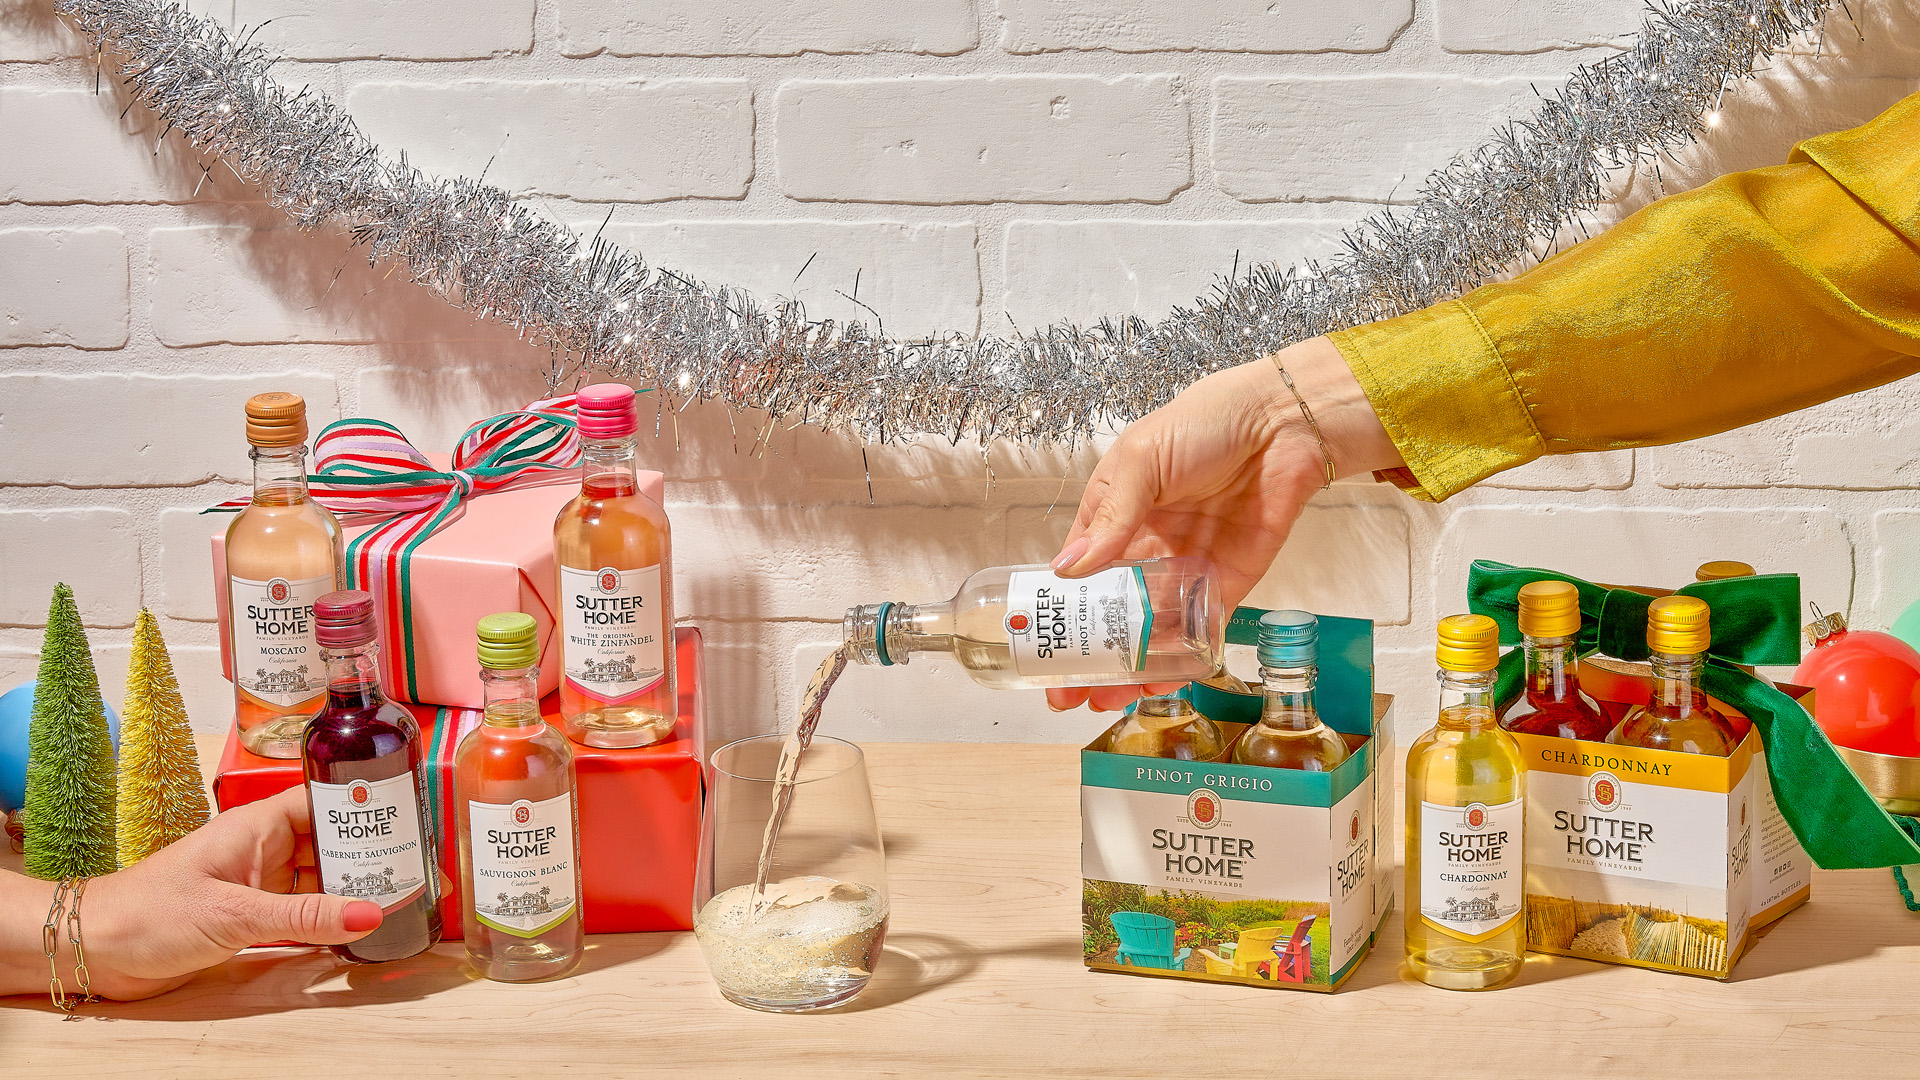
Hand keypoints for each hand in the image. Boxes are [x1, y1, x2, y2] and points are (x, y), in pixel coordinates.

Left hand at [73, 787, 381, 999]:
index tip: (407, 816)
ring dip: (352, 889)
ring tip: (399, 897)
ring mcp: (257, 884)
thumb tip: (370, 914)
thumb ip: (304, 916)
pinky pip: (303, 912)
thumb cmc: (148, 915)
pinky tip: (355, 929)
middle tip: (415, 867)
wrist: (92, 949)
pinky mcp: (249, 917)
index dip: (364, 804)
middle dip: (369, 853)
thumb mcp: (234, 914)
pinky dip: (328, 919)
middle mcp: (263, 851)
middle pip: (331, 842)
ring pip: (320, 879)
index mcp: (257, 827)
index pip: (324, 802)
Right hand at [1046, 337, 1398, 711]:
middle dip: (1089, 653)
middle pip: (1110, 612)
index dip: (1058, 612)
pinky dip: (1180, 658)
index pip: (1078, 573)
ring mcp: (1185, 570)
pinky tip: (1158, 681)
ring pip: (1151, 630)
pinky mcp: (1226, 585)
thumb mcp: (1141, 460)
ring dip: (1130, 665)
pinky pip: (1199, 631)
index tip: (1038, 647)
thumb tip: (1069, 569)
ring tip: (1107, 697)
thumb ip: (1111, 517)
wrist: (1281, 424)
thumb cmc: (1204, 424)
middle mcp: (1146, 547)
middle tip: (1067, 692)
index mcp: (1114, 515)